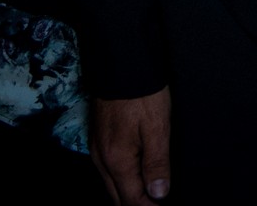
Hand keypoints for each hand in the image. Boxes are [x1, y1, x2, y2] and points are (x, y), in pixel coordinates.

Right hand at [90, 89, 171, 204]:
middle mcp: (102, 160)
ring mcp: (98, 150)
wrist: (122, 65)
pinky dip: (121, 180)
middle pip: (118, 197)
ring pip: (111, 185)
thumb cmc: (142, 95)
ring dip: (129, 194)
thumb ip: (157, 164)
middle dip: (137, 204)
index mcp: (117, 161)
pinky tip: (134, 177)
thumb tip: (159, 194)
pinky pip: (108, 171)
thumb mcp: (157, 129)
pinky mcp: (99, 140)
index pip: (132, 200)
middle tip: (157, 203)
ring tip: (149, 196)